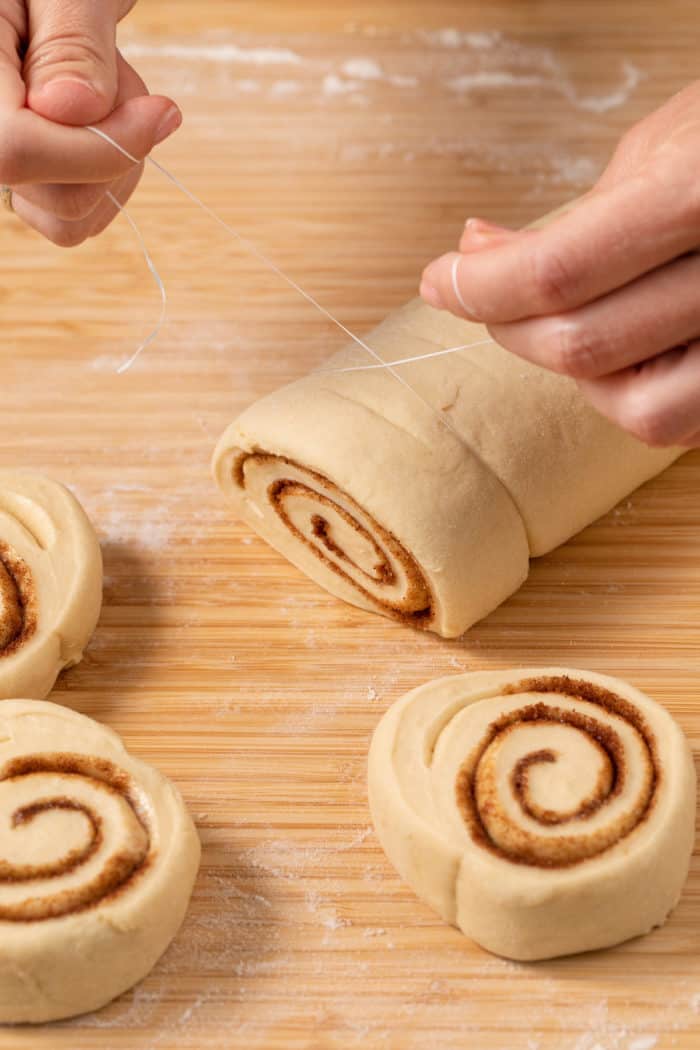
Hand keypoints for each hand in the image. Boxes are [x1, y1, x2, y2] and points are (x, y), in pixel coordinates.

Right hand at [0, 0, 180, 244]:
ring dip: (119, 161)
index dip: (99, 148)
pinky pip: (80, 217)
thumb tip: (74, 108)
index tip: (160, 111)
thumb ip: (72, 41)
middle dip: (117, 147)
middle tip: (116, 79)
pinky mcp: (30, 188)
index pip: (16, 152)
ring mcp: (4, 167)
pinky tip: (104, 122)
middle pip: (59, 200)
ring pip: (73, 218)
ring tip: (104, 91)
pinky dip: (112, 176)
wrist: (50, 4)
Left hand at [420, 82, 699, 447]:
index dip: (479, 285)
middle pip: (584, 346)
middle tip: (483, 290)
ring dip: (574, 370)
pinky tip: (622, 345)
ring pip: (633, 407)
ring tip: (565, 315)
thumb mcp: (662, 149)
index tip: (441, 279)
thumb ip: (575, 216)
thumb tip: (480, 252)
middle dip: (509, 325)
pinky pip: (678, 422)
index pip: (558, 273)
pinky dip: (628, 393)